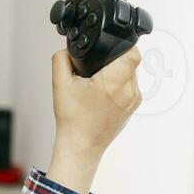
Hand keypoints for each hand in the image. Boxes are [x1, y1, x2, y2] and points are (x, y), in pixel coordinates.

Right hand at [46, 47, 142, 193]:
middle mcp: (129, 90)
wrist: (81, 146)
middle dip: (115, 61)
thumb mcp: (60, 85)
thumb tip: (66, 49)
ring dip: (118, 74)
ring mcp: (134, 100)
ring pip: (131, 74)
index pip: (133, 52)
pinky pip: (130, 87)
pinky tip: (103, 95)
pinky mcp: (133, 107)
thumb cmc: (73, 120)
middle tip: (97, 71)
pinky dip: (119, 86)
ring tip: (99, 85)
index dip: (122, 46)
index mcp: (115, 81)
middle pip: (130, 62)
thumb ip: (61, 60)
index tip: (109, 51)